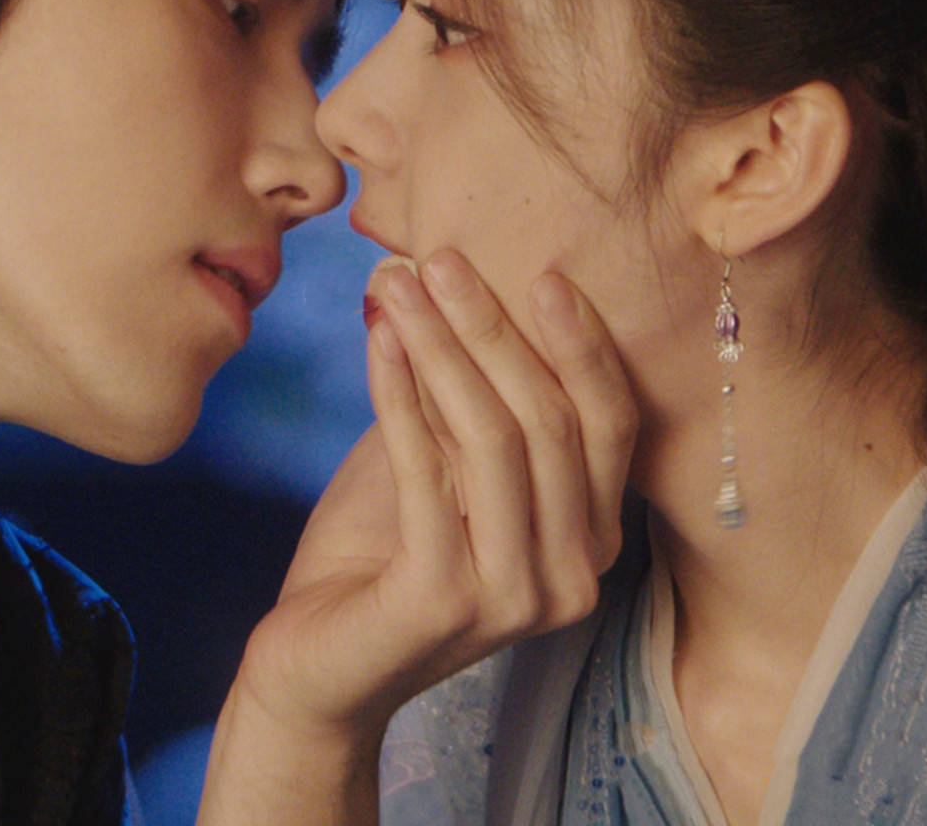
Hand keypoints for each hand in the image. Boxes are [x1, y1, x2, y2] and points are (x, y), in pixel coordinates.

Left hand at [226, 249, 638, 746]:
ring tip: (397, 285)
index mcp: (592, 540)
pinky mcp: (444, 602)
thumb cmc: (380, 554)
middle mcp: (573, 576)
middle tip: (441, 258)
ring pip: (495, 439)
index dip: (582, 346)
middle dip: (494, 327)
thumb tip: (456, 284)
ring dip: (442, 348)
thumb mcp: (440, 462)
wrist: (315, 668)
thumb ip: (467, 397)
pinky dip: (400, 396)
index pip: (611, 426)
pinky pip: (426, 472)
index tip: (542, 271)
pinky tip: (377, 344)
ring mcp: (515, 597)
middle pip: (550, 421)